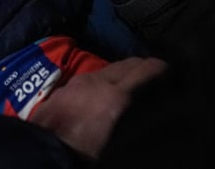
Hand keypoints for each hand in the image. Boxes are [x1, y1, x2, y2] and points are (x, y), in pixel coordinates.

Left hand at [29, 57, 166, 158]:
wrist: (44, 149)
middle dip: (141, 66)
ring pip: (106, 69)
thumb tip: (151, 113)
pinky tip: (103, 87)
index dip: (159, 67)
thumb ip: (136, 118)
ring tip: (132, 79)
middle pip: (125, 65)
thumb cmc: (86, 150)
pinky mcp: (64, 89)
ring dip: (121, 71)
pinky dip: (102, 78)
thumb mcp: (120, 140)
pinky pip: (89, 77)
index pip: (143, 71)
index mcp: (116, 95)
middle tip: (155, 71)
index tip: (170, 69)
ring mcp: (78, 83)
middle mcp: (97, 81)